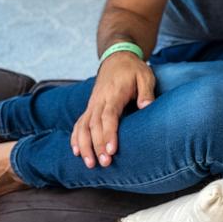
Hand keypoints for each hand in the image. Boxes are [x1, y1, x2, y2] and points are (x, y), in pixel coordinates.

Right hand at [72, 52, 154, 167]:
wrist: (117, 57)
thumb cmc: (133, 69)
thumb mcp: (145, 75)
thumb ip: (146, 91)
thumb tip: (147, 107)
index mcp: (114, 94)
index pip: (108, 116)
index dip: (109, 134)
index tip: (111, 150)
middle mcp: (99, 100)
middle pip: (94, 125)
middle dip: (97, 146)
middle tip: (105, 164)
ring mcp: (92, 104)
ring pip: (83, 126)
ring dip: (84, 146)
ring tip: (90, 164)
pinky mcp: (90, 107)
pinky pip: (79, 123)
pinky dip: (75, 138)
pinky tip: (76, 152)